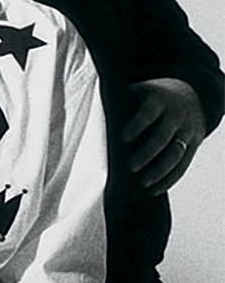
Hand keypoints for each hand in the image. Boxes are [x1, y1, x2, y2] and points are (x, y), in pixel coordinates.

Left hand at [124, 78, 205, 194]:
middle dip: (147, 153)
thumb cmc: (148, 97)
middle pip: (163, 136)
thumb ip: (119, 100)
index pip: (148, 112)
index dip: (137, 124)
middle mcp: (176, 115)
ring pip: (176, 154)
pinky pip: (183, 164)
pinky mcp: (193, 145)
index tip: (124, 138)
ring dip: (160, 170)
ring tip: (143, 183)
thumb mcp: (137, 92)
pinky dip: (170, 178)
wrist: (189, 97)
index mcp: (158, 100)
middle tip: (130, 167)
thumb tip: (88, 115)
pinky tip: (155, 189)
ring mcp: (187, 131)